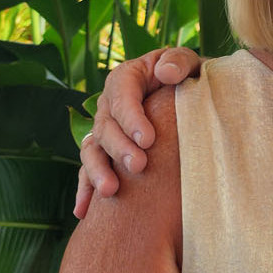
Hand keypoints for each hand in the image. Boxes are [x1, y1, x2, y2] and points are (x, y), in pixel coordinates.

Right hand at [74, 47, 202, 218]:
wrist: (189, 97)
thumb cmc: (189, 78)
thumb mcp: (187, 63)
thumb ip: (178, 61)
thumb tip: (166, 72)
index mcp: (126, 79)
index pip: (121, 95)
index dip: (132, 117)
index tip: (149, 139)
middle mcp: (109, 106)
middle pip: (105, 126)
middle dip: (119, 148)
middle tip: (139, 166)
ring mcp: (105, 131)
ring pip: (91, 150)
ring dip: (98, 171)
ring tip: (111, 191)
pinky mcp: (106, 154)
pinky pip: (88, 171)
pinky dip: (85, 190)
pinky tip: (83, 211)